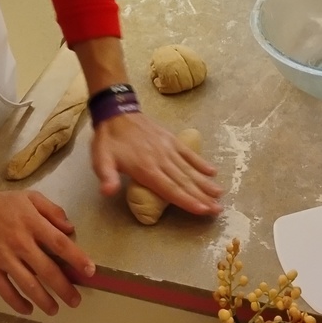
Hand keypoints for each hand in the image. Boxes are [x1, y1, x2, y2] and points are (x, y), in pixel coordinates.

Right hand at [0, 186, 94, 316]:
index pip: (59, 244)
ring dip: (44, 300)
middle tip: (76, 301)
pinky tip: (28, 309)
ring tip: (55, 310)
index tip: (90, 271)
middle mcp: (20, 242)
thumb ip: (52, 210)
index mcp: (32, 223)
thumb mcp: (30, 197)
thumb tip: (70, 228)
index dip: (76, 258)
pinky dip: (18, 303)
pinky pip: (5, 291)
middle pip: (47, 270)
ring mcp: (4, 258)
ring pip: (28, 285)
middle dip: (64, 288)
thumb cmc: (1, 202)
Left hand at [91, 112, 222, 215]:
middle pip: (185, 181)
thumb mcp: (101, 160)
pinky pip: (188, 153)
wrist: (116, 112)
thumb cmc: (108, 141)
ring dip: (205, 183)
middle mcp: (161, 159)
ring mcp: (168, 148)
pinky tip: (212, 172)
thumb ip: (107, 177)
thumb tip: (108, 192)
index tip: (204, 210)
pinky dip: (200, 162)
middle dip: (202, 197)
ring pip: (189, 169)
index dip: (187, 201)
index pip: (170, 189)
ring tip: (220, 194)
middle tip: (218, 210)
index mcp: (146, 168)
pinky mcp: (171, 139)